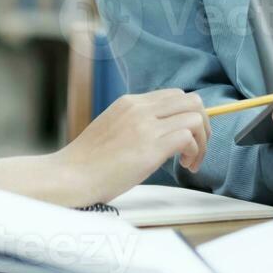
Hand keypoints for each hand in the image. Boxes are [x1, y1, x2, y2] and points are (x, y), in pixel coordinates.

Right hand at [54, 89, 209, 204]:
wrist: (70, 176)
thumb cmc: (88, 162)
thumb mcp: (112, 129)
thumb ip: (135, 124)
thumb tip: (160, 133)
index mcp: (129, 102)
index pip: (173, 96)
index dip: (187, 115)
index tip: (187, 136)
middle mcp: (139, 108)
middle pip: (191, 100)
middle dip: (203, 124)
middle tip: (197, 147)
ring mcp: (146, 126)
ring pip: (195, 116)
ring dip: (202, 140)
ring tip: (192, 160)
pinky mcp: (150, 147)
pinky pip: (188, 136)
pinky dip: (195, 151)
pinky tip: (185, 165)